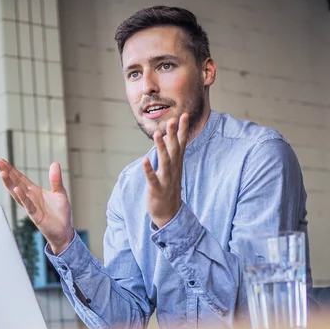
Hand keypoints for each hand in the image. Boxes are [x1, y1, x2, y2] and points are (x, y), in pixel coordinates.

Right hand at [0, 159, 73, 254]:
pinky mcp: (35, 215)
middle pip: (16, 183)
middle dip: (7, 173)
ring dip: (10, 184)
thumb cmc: (60, 213)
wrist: (64, 231)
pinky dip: (22, 197)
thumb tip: (55, 163)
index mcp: (34, 192)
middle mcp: (30, 198)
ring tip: (2, 173)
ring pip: (17, 193)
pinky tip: (17, 189)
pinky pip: (28, 205)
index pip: (20, 178)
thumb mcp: (60, 192)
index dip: (11, 170)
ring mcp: (31, 207)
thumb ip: (56, 179)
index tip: (1, 161)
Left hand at [143, 113, 188, 228]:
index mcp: (176, 165)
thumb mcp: (171, 170)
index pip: (181, 144)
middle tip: (172, 120)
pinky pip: (153, 178)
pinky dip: (149, 169)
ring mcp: (166, 180)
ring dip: (161, 148)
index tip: (184, 115)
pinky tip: (145, 160)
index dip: (183, 130)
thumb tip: (170, 137)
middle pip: (175, 150)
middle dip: (174, 135)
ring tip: (158, 134)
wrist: (169, 213)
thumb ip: (171, 154)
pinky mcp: (157, 189)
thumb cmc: (168, 189)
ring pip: (165, 162)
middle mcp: (173, 170)